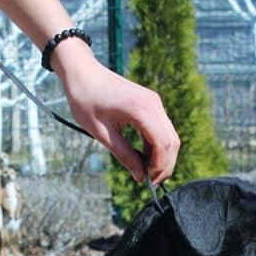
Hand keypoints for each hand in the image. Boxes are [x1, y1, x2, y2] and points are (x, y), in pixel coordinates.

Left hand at [52, 39, 179, 184]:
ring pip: (170, 136)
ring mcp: (154, 102)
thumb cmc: (86, 100)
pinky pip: (162, 129)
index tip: (148, 182)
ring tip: (146, 172)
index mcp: (141, 110)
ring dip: (162, 157)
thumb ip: (124, 155)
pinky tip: (144, 156)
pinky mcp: (151, 103)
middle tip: (150, 182)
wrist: (83, 73)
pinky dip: (157, 146)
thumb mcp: (101, 133)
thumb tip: (140, 176)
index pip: (163, 144)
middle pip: (172, 142)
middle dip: (165, 165)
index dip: (159, 167)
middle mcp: (153, 104)